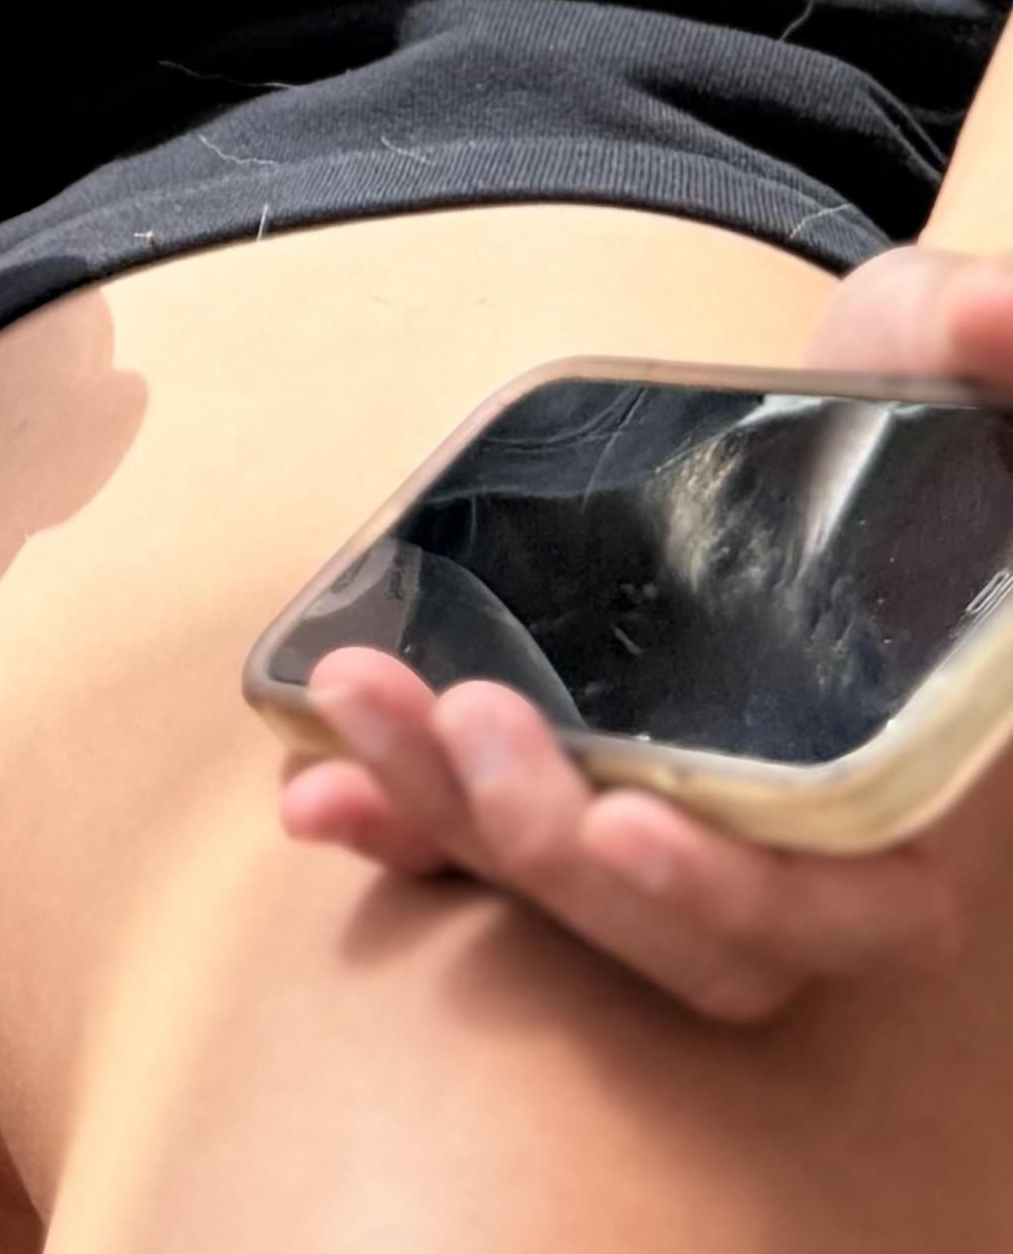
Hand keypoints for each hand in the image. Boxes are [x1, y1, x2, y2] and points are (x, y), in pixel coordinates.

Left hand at [270, 248, 1012, 1022]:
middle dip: (553, 853)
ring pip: (577, 906)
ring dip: (450, 826)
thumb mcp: (937, 346)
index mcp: (911, 776)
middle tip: (466, 721)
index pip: (847, 907)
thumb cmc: (903, 402)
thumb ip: (977, 343)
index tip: (625, 818)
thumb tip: (1001, 318)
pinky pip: (490, 854)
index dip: (738, 890)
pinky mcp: (577, 787)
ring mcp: (679, 824)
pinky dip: (401, 829)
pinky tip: (310, 784)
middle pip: (685, 935)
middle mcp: (800, 840)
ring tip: (355, 710)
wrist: (811, 421)